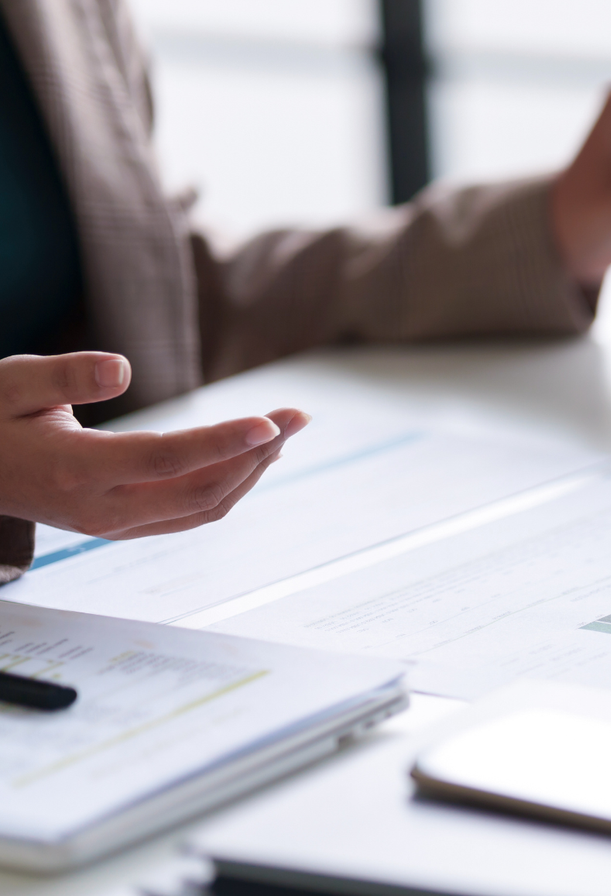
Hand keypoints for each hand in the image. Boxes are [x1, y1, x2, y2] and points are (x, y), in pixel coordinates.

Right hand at [0, 352, 307, 538]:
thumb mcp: (11, 383)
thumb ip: (65, 375)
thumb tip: (123, 369)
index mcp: (74, 472)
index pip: (165, 459)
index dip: (223, 442)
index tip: (271, 422)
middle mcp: (101, 510)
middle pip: (200, 490)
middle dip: (258, 453)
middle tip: (298, 414)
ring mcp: (114, 526)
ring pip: (204, 508)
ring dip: (253, 470)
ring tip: (288, 429)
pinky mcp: (124, 527)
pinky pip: (192, 512)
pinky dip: (231, 484)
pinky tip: (254, 454)